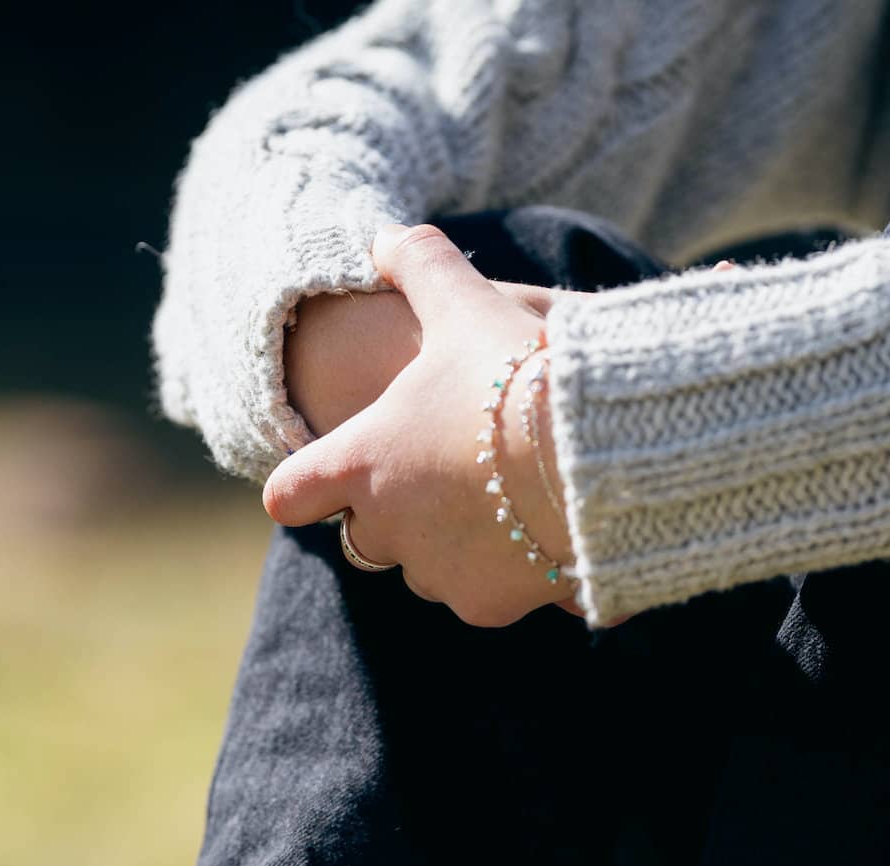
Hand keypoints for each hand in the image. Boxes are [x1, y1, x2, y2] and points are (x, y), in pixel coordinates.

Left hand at [265, 226, 574, 628]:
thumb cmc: (521, 371)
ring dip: (448, 541)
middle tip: (450, 467)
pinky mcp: (484, 605)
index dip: (303, 486)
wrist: (598, 449)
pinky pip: (480, 593)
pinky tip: (534, 532)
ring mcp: (435, 572)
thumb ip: (419, 265)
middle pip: (366, 532)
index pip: (291, 492)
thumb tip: (383, 236)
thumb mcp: (466, 303)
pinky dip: (501, 571)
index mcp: (361, 461)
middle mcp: (385, 527)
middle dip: (398, 508)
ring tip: (500, 495)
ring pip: (425, 565)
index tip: (318, 482)